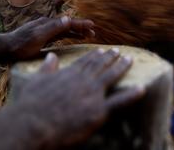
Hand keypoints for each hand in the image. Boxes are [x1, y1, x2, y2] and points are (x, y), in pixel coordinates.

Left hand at [8, 16, 94, 58]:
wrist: (5, 49)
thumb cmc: (21, 45)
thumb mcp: (38, 36)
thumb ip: (53, 27)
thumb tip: (68, 18)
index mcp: (48, 23)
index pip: (68, 22)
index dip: (80, 24)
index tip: (92, 25)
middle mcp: (48, 25)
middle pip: (68, 25)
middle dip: (81, 27)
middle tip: (93, 31)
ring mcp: (46, 30)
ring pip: (65, 30)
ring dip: (76, 32)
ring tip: (88, 35)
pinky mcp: (44, 37)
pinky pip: (60, 35)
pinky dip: (69, 36)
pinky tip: (74, 38)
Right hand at [17, 49, 144, 148]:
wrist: (34, 123)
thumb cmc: (31, 103)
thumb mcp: (36, 79)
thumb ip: (47, 66)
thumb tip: (51, 55)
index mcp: (70, 73)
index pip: (86, 61)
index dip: (95, 55)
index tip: (102, 50)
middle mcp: (84, 80)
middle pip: (101, 65)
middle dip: (111, 57)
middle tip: (119, 51)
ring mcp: (93, 93)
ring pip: (111, 76)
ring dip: (122, 67)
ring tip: (130, 59)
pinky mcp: (99, 110)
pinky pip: (119, 101)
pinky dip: (131, 95)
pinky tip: (141, 88)